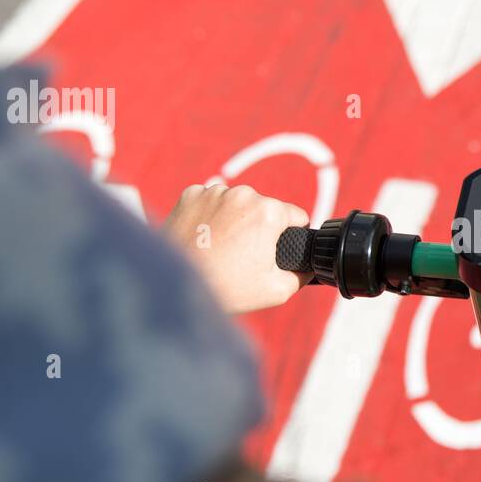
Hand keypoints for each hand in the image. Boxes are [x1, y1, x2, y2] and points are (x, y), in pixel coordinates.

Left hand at [163, 184, 309, 313]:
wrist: (173, 286)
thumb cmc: (227, 288)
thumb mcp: (277, 290)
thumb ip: (302, 275)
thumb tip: (308, 268)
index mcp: (269, 211)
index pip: (296, 216)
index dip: (292, 235)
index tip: (278, 251)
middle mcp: (243, 193)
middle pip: (265, 208)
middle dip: (260, 228)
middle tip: (245, 256)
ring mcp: (213, 191)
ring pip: (237, 204)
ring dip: (235, 220)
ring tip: (222, 249)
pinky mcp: (190, 195)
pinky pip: (210, 202)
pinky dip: (210, 217)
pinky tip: (205, 239)